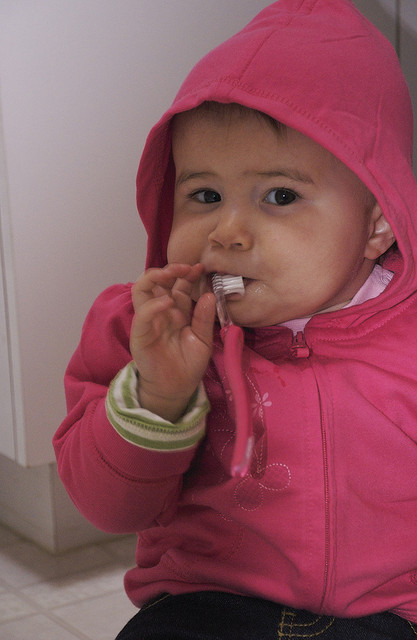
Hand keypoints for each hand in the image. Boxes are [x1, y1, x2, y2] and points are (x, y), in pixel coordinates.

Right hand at [130, 263, 215, 421]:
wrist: (177, 388)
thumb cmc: (188, 364)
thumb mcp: (203, 339)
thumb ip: (204, 318)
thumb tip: (209, 295)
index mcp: (176, 311)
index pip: (178, 285)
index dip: (187, 274)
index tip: (201, 268)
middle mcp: (160, 312)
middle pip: (157, 282)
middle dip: (170, 269)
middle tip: (186, 267)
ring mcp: (148, 321)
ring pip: (141, 290)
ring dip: (155, 278)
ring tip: (172, 275)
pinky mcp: (140, 334)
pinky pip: (142, 315)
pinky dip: (153, 305)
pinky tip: (168, 301)